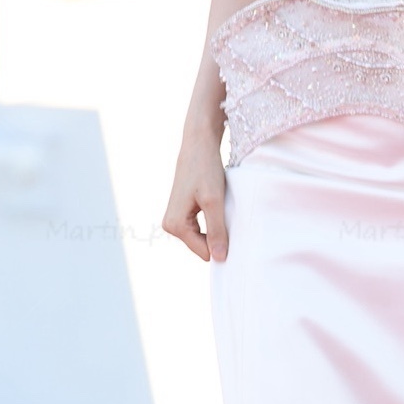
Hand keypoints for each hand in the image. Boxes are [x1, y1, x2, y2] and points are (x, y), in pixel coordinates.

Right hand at [162, 129, 227, 261]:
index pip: (205, 252)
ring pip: (203, 236)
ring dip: (216, 226)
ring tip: (223, 207)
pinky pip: (201, 226)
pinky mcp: (181, 211)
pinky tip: (218, 205)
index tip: (233, 229)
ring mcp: (174, 218)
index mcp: (175, 225)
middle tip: (228, 214)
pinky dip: (213, 219)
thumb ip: (216, 231)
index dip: (222, 243)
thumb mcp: (214, 202)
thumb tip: (219, 258)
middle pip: (202, 245)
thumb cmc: (205, 170)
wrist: (199, 144)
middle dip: (218, 234)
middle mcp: (170, 225)